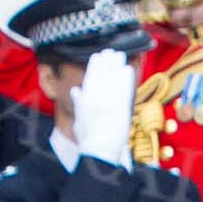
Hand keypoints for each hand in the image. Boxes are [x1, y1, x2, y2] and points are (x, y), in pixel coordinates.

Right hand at [70, 48, 136, 164]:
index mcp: (86, 98)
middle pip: (103, 72)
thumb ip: (78, 102)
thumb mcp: (79, 118)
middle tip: (111, 52)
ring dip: (117, 64)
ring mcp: (111, 99)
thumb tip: (75, 90)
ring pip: (114, 76)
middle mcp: (97, 96)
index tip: (98, 55)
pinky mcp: (122, 105)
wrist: (100, 149)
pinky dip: (126, 77)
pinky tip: (127, 69)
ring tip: (120, 56)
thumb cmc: (88, 138)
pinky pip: (125, 86)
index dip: (95, 64)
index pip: (90, 75)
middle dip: (107, 60)